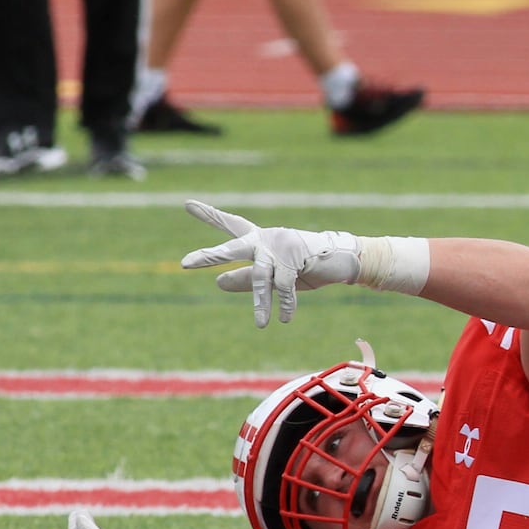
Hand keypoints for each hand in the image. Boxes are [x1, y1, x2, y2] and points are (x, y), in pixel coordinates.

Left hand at [180, 200, 363, 326]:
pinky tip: (284, 318)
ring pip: (261, 277)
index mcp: (259, 239)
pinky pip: (285, 285)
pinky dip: (286, 303)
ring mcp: (280, 246)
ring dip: (261, 303)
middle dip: (211, 257)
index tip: (187, 204)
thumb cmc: (306, 266)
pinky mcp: (296, 256)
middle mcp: (266, 239)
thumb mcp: (273, 276)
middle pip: (234, 247)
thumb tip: (217, 282)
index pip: (230, 225)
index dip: (210, 215)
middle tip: (186, 264)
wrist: (343, 260)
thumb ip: (245, 278)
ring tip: (260, 325)